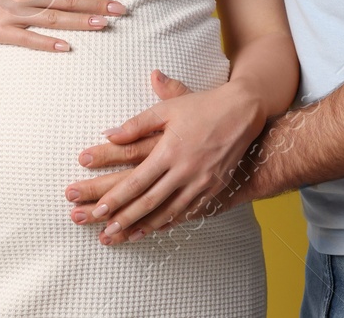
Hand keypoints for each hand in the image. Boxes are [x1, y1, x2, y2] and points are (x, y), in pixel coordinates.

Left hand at [64, 70, 263, 243]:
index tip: (99, 209)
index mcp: (170, 150)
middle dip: (126, 218)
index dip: (117, 197)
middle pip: (150, 201)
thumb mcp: (167, 109)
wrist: (244, 111)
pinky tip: (158, 228)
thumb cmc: (203, 106)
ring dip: (147, 225)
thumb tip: (109, 135)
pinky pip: (190, 211)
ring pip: (170, 211)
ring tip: (127, 236)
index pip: (137, 180)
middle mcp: (185, 169)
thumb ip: (137, 124)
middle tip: (106, 231)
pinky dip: (172, 221)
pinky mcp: (214, 187)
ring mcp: (202, 181)